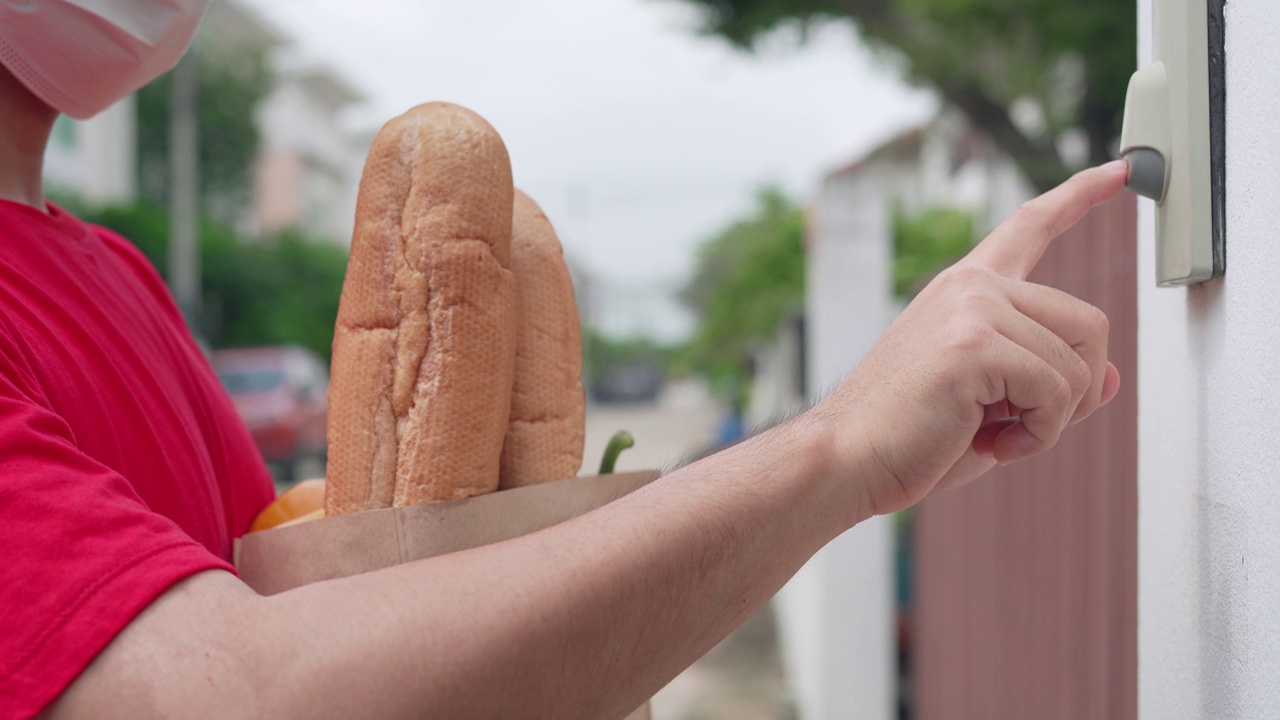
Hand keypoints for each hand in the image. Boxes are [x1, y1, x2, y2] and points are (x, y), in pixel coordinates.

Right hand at [816, 161, 1127, 516]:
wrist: (845, 457)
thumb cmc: (905, 437)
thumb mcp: (992, 406)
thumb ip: (1049, 384)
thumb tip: (1114, 378)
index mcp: (966, 290)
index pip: (1029, 226)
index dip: (1078, 197)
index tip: (1117, 170)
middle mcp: (971, 287)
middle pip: (1089, 324)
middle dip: (1077, 391)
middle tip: (1023, 427)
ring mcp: (972, 309)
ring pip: (1080, 365)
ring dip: (1051, 421)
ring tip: (992, 437)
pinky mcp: (975, 344)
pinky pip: (1057, 393)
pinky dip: (1038, 435)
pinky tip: (990, 443)